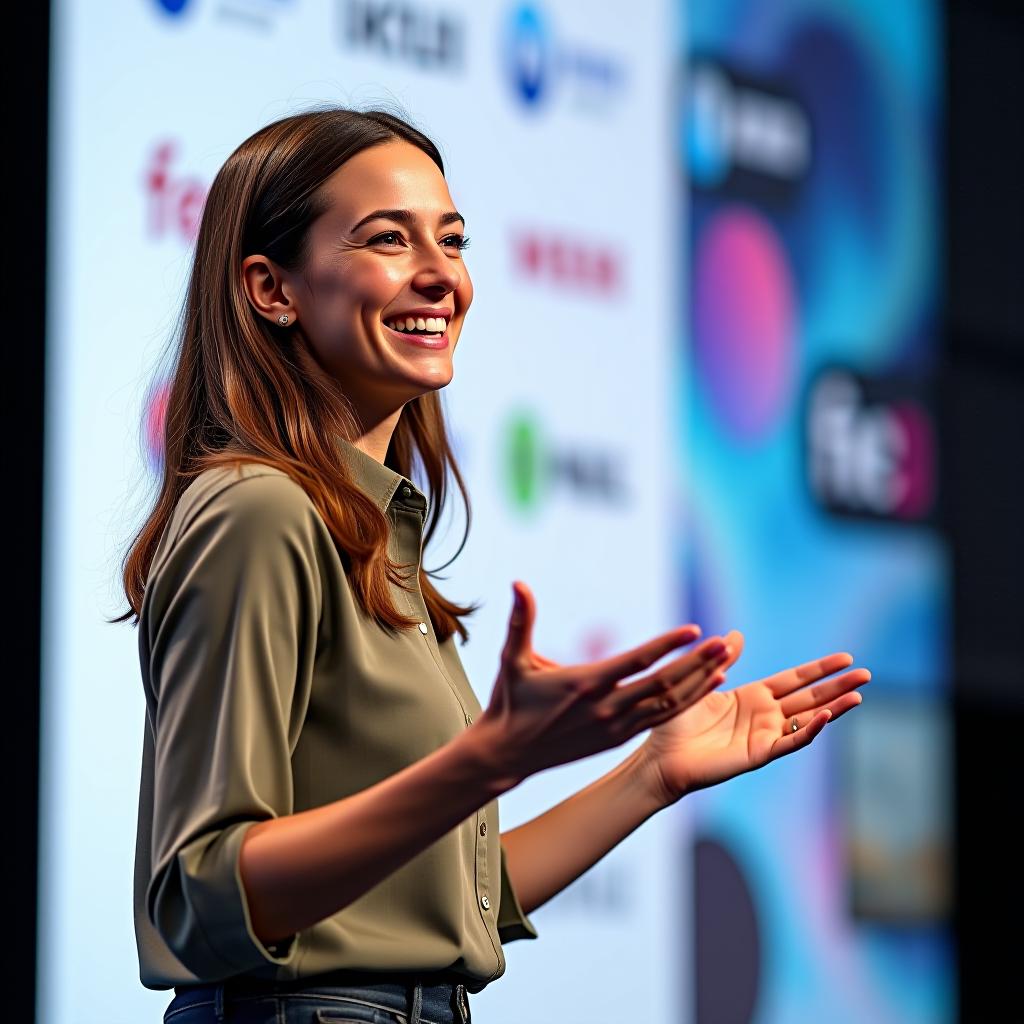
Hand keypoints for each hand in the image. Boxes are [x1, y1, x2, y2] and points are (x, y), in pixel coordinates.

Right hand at [474, 582, 732, 785]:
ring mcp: (616, 727)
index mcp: (585, 684)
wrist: (508, 755)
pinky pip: (661, 718)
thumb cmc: (509, 702)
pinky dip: (686, 702)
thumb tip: (518, 582)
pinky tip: (706, 685)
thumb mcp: (512, 659)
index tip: (695, 629)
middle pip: (662, 683)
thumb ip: (520, 620)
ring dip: (698, 682)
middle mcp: (607, 708)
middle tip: (725, 642)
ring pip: (667, 704)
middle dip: (696, 662)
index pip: (636, 661)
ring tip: (725, 661)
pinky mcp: (619, 738)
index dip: (667, 645)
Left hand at [639, 631, 869, 804]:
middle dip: (837, 686)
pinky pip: (789, 742)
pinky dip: (809, 730)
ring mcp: (764, 735)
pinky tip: (826, 717)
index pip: (794, 679)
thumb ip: (723, 659)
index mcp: (753, 696)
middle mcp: (764, 715)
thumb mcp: (702, 681)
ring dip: (833, 709)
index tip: (845, 657)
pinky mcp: (758, 754)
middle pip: (809, 697)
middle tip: (867, 675)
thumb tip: (736, 634)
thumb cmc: (676, 721)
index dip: (819, 669)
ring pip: (806, 720)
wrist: (661, 755)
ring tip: (858, 696)